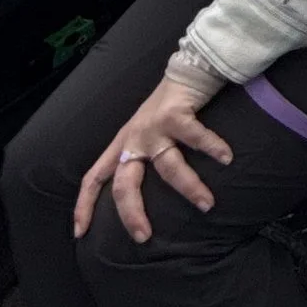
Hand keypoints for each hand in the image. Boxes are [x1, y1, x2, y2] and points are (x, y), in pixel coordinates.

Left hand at [74, 76, 233, 244]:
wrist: (188, 68)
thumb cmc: (172, 107)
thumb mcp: (149, 135)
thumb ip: (146, 158)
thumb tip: (150, 197)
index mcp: (123, 145)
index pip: (93, 178)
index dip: (84, 205)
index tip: (79, 233)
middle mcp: (133, 138)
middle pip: (124, 184)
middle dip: (132, 214)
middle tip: (144, 238)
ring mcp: (152, 127)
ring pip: (168, 167)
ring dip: (189, 188)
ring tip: (207, 205)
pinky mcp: (174, 113)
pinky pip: (195, 137)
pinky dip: (213, 148)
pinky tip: (227, 158)